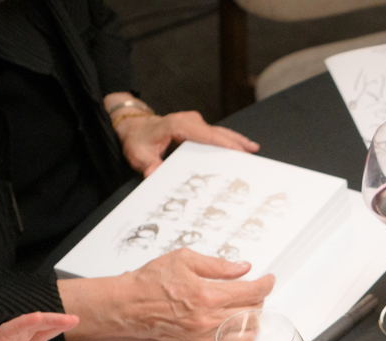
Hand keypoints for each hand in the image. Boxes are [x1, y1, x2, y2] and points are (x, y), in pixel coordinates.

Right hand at [58, 250, 274, 340]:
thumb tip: (242, 268)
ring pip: (246, 332)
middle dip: (259, 299)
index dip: (265, 284)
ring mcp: (206, 336)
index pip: (250, 291)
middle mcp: (209, 318)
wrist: (131, 306)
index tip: (269, 279)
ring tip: (250, 307)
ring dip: (254, 318)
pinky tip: (241, 325)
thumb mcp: (184, 260)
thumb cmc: (152, 282)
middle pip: (252, 312)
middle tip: (256, 290)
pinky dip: (243, 335)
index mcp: (207, 295)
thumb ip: (218, 265)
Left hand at [113, 109, 258, 178]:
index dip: (223, 144)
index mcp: (176, 126)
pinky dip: (229, 139)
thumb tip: (155, 174)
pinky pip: (215, 132)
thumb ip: (148, 164)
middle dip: (235, 143)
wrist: (132, 126)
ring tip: (253, 149)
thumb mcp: (138, 154)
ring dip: (236, 140)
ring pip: (218, 130)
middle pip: (216, 132)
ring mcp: (192, 122)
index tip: (238, 152)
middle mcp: (187, 121)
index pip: (205, 135)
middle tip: (252, 155)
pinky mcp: (195, 126)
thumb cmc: (137, 140)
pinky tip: (242, 145)